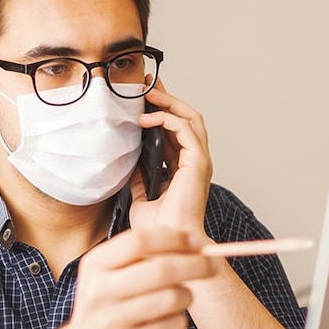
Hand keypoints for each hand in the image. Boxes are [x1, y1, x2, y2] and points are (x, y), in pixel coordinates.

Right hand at [64, 228, 216, 328]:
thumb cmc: (109, 305)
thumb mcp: (110, 274)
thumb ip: (143, 255)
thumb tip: (192, 240)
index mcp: (96, 265)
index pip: (140, 241)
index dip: (174, 238)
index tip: (196, 241)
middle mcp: (100, 292)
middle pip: (161, 269)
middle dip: (195, 264)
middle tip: (212, 265)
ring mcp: (112, 322)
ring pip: (171, 298)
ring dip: (187, 295)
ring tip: (184, 297)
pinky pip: (172, 326)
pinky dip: (180, 320)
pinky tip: (171, 320)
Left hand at [129, 81, 212, 233]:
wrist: (165, 244)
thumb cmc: (157, 228)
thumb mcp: (141, 194)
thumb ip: (139, 175)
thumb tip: (129, 158)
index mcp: (183, 168)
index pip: (174, 130)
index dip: (160, 111)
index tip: (142, 98)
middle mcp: (194, 162)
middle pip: (185, 118)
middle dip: (167, 98)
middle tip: (147, 84)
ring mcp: (198, 162)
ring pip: (190, 119)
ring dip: (168, 103)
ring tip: (148, 93)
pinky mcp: (198, 164)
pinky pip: (187, 130)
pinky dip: (168, 119)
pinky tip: (147, 119)